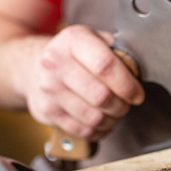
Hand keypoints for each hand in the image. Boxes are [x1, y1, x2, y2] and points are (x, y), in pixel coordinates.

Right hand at [26, 25, 144, 140]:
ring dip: (112, 119)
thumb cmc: (75, 54)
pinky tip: (103, 122)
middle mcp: (55, 63)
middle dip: (122, 105)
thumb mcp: (95, 39)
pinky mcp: (46, 110)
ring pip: (94, 117)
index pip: (105, 66)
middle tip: (127, 104)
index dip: (127, 84)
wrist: (33, 66)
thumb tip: (138, 72)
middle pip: (101, 96)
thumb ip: (118, 52)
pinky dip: (99, 130)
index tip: (137, 94)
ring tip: (115, 112)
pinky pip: (82, 130)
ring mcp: (49, 89)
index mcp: (73, 40)